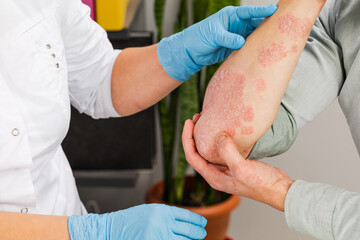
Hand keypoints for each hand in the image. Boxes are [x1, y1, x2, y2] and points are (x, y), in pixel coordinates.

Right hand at [68, 204, 206, 239]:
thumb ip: (168, 216)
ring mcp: (159, 235)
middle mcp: (163, 222)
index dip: (198, 221)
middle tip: (202, 234)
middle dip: (198, 233)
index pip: (187, 216)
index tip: (202, 224)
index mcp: (163, 210)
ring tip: (194, 239)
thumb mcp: (152, 211)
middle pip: (189, 230)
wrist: (113, 228)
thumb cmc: (131, 220)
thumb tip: (186, 223)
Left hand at [157, 5, 277, 80]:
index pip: (249, 12)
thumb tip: (241, 42)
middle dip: (268, 24)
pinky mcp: (235, 48)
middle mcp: (236, 25)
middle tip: (283, 25)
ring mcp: (237, 36)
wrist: (190, 53)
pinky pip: (248, 47)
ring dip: (263, 38)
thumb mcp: (213, 35)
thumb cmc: (198, 38)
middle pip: (256, 23)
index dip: (262, 11)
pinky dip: (255, 49)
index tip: (275, 10)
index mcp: (231, 16)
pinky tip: (264, 52)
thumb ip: (228, 38)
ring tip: (277, 40)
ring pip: (254, 36)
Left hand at [182, 118, 293, 210]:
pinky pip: (220, 149)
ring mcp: (225, 170)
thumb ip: (228, 152)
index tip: (189, 122)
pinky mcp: (234, 164)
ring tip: (204, 120)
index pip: (192, 156)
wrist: (279, 190)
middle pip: (197, 152)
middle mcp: (216, 174)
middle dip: (193, 135)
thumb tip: (219, 136)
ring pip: (208, 150)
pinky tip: (221, 128)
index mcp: (214, 177)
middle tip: (195, 118)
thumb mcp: (243, 168)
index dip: (187, 139)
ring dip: (204, 135)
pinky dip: (217, 138)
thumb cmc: (261, 184)